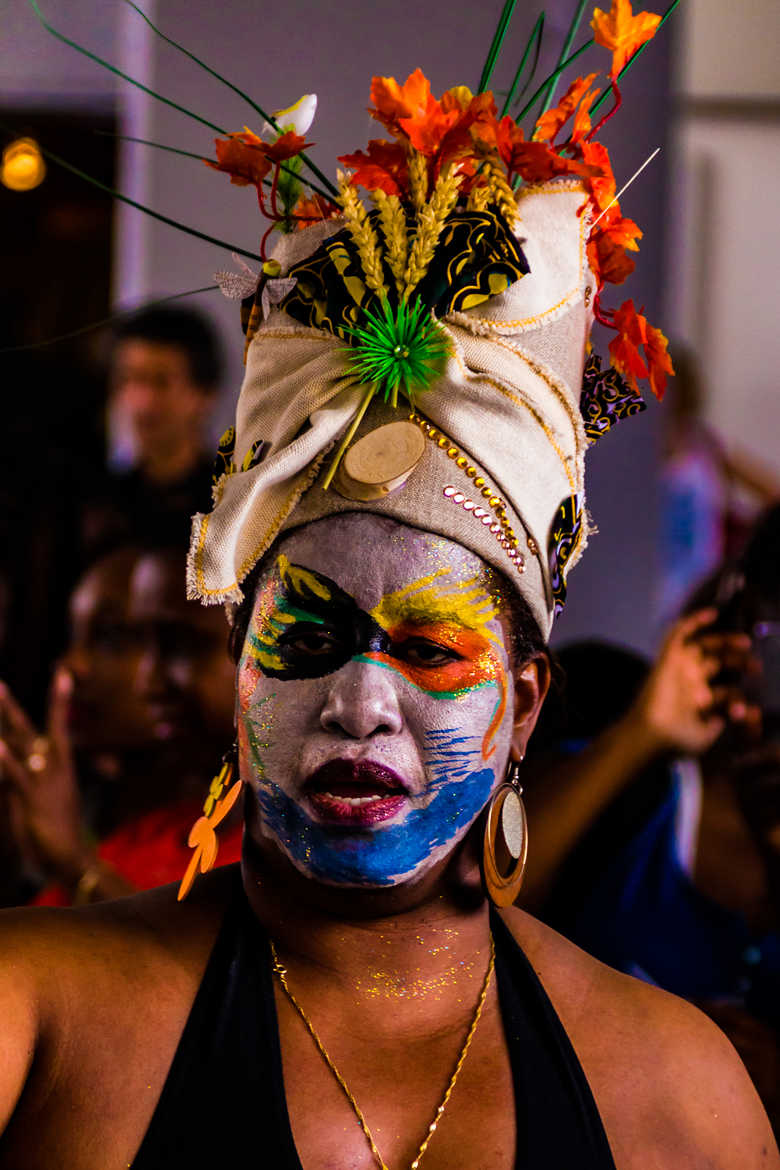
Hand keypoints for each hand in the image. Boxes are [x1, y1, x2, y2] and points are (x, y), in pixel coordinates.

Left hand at [0, 669, 95, 884]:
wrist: (73, 862)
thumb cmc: (56, 838)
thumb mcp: (35, 806)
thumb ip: (19, 784)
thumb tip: (6, 766)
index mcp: (59, 769)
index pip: (57, 727)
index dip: (59, 702)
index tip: (63, 674)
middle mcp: (54, 769)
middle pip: (30, 730)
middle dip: (11, 708)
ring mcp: (44, 782)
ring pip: (23, 744)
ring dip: (6, 720)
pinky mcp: (33, 800)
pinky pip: (17, 776)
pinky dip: (6, 759)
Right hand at [630, 609, 757, 756]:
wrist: (654, 735)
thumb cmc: (677, 741)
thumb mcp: (707, 737)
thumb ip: (720, 726)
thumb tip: (731, 716)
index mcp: (700, 700)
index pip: (726, 691)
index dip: (740, 698)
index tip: (750, 710)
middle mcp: (690, 681)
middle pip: (717, 662)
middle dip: (739, 663)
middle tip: (756, 667)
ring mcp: (679, 668)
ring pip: (703, 646)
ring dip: (724, 642)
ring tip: (745, 643)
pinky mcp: (668, 659)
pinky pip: (678, 634)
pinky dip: (693, 621)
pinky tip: (712, 615)